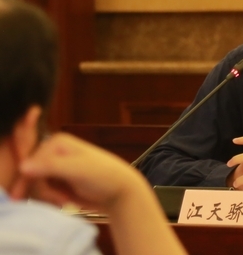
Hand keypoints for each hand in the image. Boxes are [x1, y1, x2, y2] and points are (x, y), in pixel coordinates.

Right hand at [11, 133, 146, 212]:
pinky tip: (66, 201)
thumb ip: (51, 166)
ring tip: (66, 201)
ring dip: (49, 197)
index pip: (29, 162)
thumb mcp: (78, 169)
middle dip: (43, 191)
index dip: (29, 181)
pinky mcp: (59, 180)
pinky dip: (52, 199)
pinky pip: (44, 192)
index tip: (36, 196)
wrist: (120, 191)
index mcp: (57, 142)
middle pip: (31, 175)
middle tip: (61, 201)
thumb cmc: (103, 176)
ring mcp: (56, 166)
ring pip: (36, 186)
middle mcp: (53, 151)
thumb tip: (22, 166)